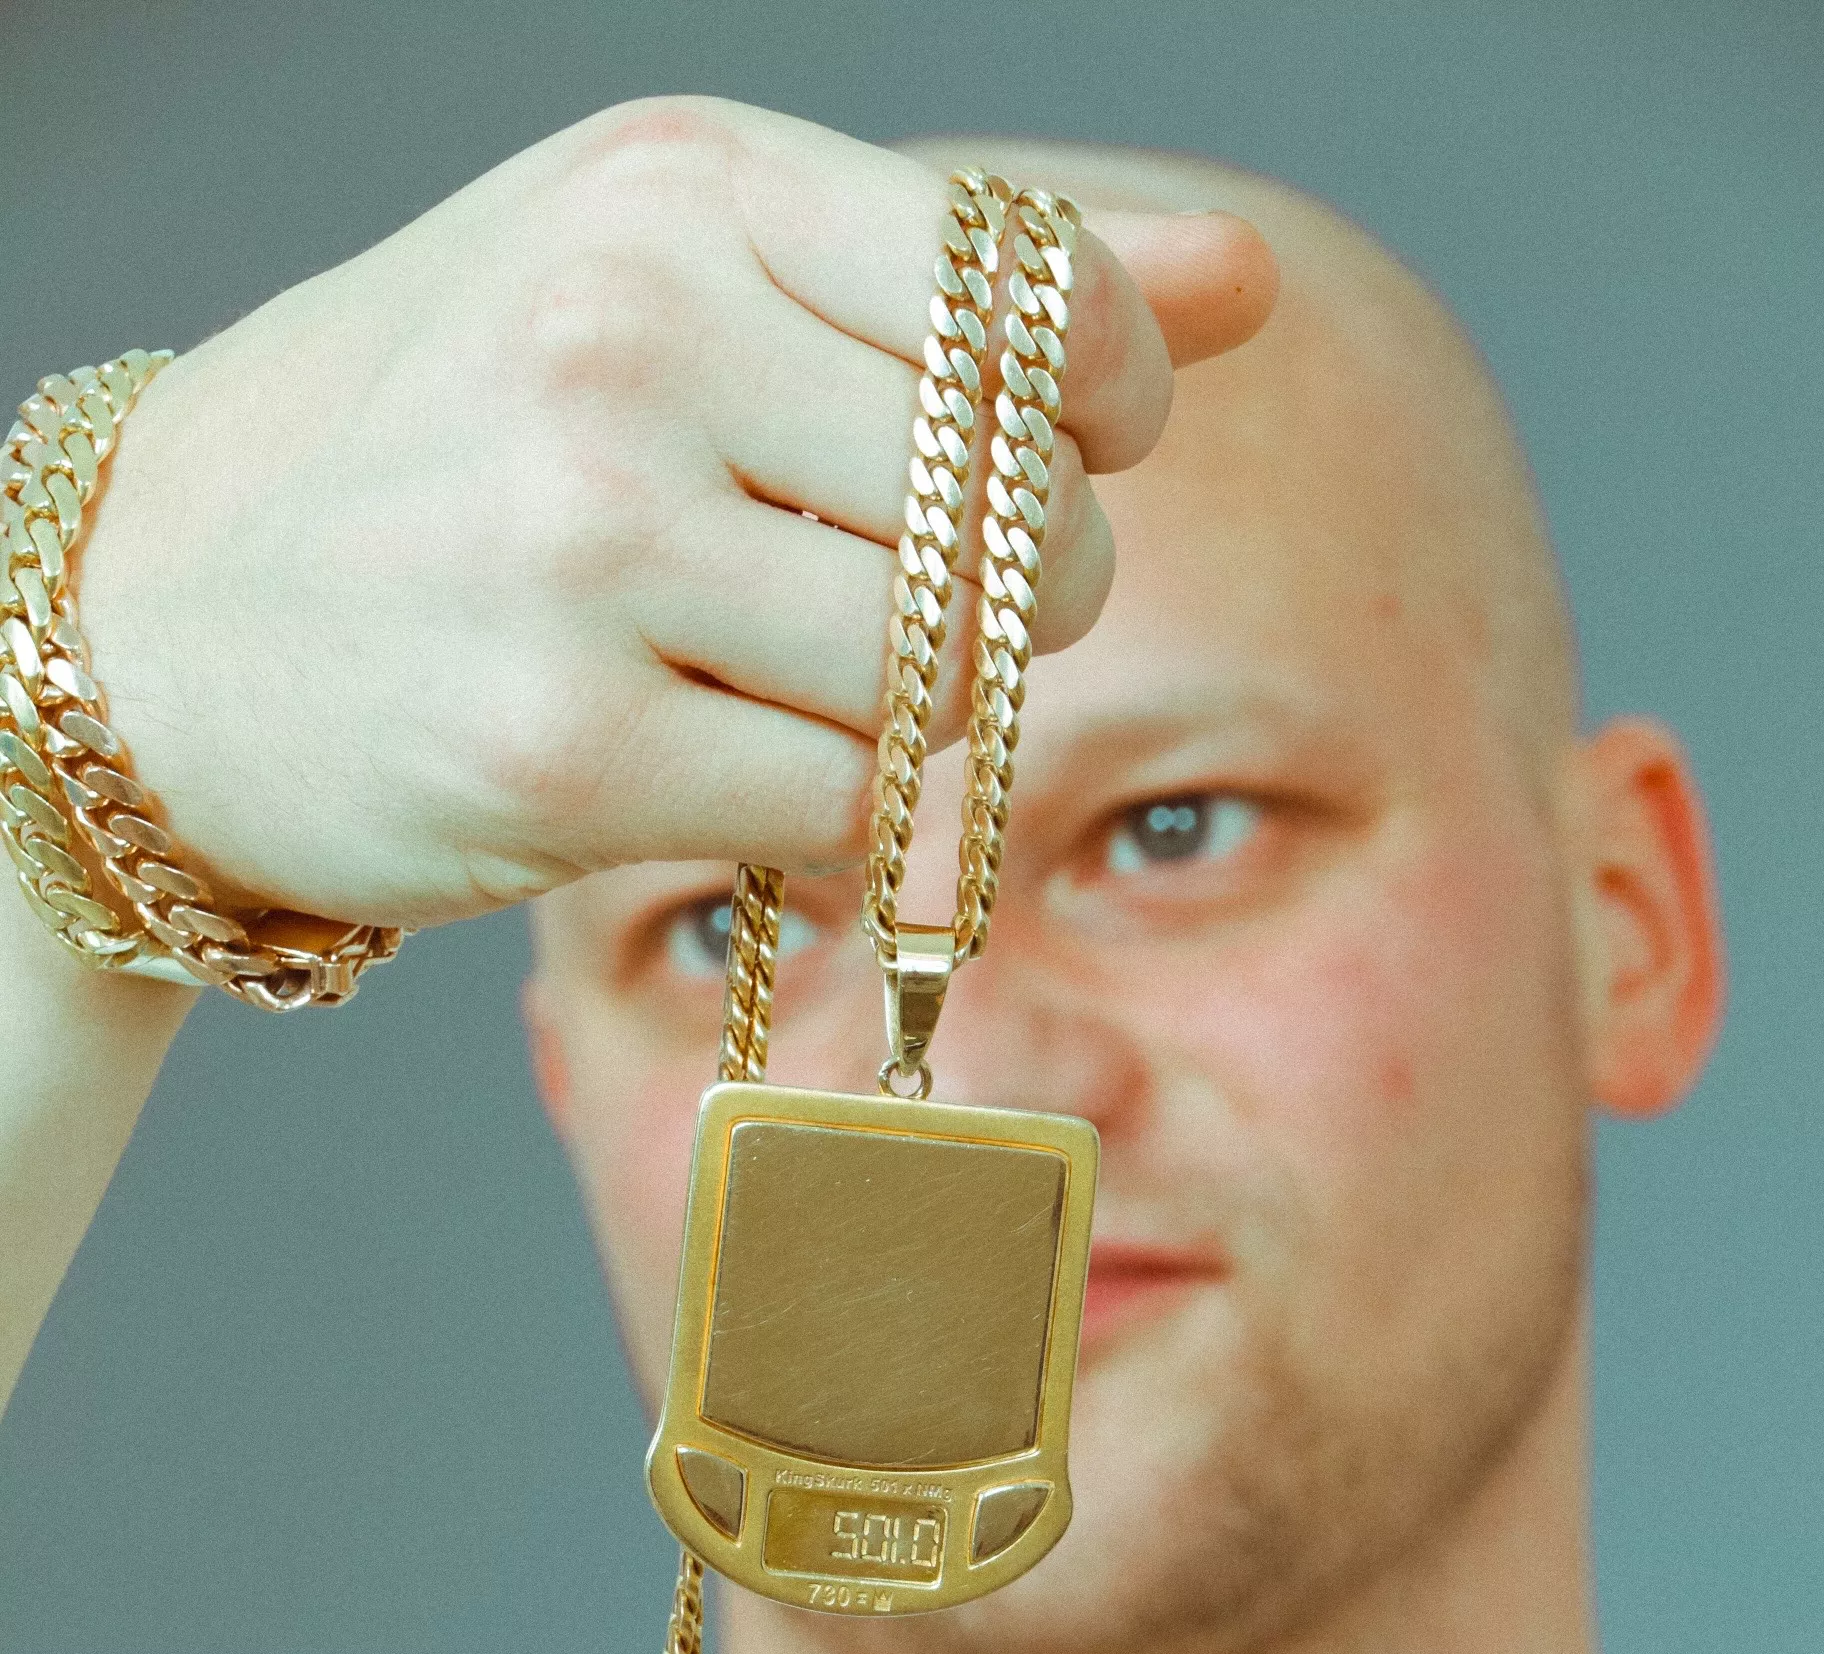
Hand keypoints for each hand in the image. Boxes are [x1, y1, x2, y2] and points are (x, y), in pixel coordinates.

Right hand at [73, 98, 1274, 929]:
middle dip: (1016, 594)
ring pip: (943, 675)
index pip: (1040, 301)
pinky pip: (851, 805)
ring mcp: (586, 541)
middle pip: (1021, 514)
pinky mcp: (563, 741)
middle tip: (899, 607)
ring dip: (919, 718)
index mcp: (680, 186)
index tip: (1053, 453)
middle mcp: (631, 336)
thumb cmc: (458, 445)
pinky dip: (835, 814)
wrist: (176, 620)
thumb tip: (1239, 285)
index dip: (1108, 407)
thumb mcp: (683, 285)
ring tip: (792, 685)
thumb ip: (966, 285)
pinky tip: (731, 767)